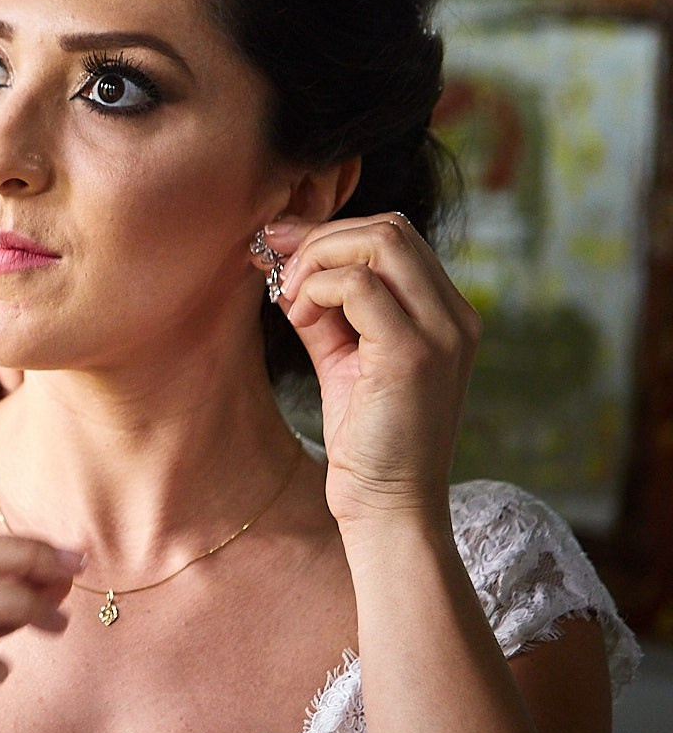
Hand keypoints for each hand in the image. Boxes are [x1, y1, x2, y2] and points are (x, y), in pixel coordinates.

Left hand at [265, 214, 480, 525]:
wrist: (388, 504)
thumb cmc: (366, 438)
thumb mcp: (343, 359)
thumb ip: (326, 311)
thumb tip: (288, 266)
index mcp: (445, 313)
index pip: (396, 236)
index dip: (332, 232)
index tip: (280, 249)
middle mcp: (454, 316)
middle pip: (390, 228)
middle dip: (322, 236)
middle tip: (276, 267)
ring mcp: (440, 332)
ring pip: (380, 242)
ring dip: (318, 258)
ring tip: (289, 297)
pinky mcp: (412, 354)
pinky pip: (358, 286)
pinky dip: (317, 287)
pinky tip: (297, 315)